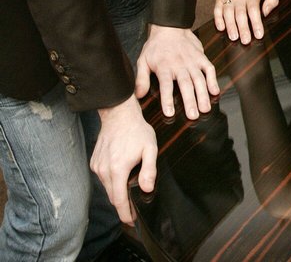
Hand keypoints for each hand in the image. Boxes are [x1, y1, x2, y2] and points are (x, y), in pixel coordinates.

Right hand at [91, 94, 157, 224]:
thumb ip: (149, 170)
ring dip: (117, 192)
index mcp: (118, 169)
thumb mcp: (150, 148)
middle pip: (112, 197)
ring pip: (107, 188)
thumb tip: (147, 189)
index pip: (119, 200)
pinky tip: (121, 175)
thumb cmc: (136, 129)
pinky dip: (112, 181)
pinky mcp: (94, 162)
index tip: (132, 222)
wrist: (119, 113)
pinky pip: (103, 178)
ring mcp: (97, 166)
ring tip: (129, 191)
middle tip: (134, 209)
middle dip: (123, 205)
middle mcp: (104, 170)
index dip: (125, 214)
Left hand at [135, 25, 219, 118]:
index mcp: (164, 66)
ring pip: (199, 79)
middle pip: (186, 84)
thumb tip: (138, 95)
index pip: (166, 85)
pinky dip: (213, 79)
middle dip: (190, 100)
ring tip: (205, 108)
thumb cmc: (156, 46)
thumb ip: (141, 79)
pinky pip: (209, 68)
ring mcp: (192, 61)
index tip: (170, 113)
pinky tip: (215, 91)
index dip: (167, 99)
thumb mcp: (143, 61)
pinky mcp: (201, 57)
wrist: (170, 26)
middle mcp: (179, 64)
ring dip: (203, 94)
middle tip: (194, 115)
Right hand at [214, 0, 278, 43]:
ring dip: (230, 26)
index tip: (259, 35)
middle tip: (246, 41)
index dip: (256, 23)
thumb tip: (266, 13)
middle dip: (243, 29)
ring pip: (228, 14)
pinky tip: (221, 28)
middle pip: (241, 14)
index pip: (254, 11)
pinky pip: (217, 10)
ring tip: (234, 37)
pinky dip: (218, 19)